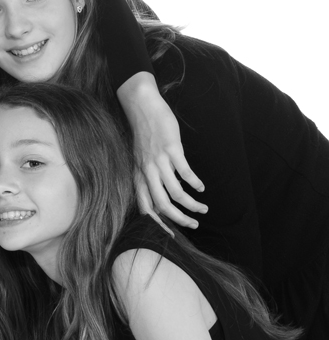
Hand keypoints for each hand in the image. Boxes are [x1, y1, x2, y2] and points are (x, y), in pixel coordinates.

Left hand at [117, 72, 207, 227]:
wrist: (141, 107)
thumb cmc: (144, 135)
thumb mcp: (140, 160)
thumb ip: (148, 178)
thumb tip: (160, 197)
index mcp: (138, 176)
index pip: (145, 208)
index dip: (159, 223)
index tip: (173, 234)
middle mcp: (146, 171)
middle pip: (162, 205)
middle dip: (180, 220)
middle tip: (194, 224)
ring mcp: (158, 161)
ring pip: (175, 193)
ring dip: (192, 204)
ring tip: (203, 208)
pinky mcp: (171, 149)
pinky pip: (184, 173)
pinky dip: (194, 183)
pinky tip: (201, 187)